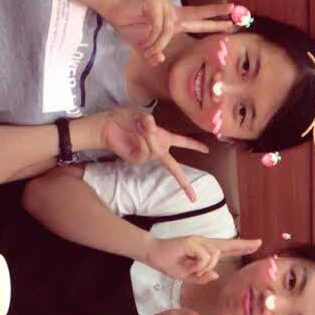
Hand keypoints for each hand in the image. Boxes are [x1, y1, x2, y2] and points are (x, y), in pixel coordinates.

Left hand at [90, 109, 207, 202]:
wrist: (107, 126)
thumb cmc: (125, 119)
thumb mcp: (140, 116)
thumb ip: (148, 122)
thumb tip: (150, 123)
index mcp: (163, 137)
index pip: (183, 142)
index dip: (195, 146)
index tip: (207, 151)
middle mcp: (158, 149)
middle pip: (174, 167)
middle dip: (184, 181)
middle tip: (194, 198)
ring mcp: (147, 156)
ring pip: (156, 152)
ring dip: (150, 138)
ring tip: (141, 127)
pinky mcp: (137, 160)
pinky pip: (145, 154)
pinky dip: (142, 142)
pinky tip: (135, 134)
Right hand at [104, 0, 236, 64]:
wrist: (114, 10)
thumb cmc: (130, 26)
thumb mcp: (144, 46)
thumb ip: (152, 54)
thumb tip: (158, 60)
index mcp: (174, 20)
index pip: (198, 19)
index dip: (214, 20)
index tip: (230, 20)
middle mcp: (172, 10)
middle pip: (197, 13)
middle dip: (216, 13)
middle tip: (234, 9)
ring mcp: (164, 4)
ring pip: (168, 31)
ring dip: (157, 44)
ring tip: (146, 49)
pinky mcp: (153, 2)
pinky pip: (158, 27)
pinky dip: (151, 38)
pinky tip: (143, 42)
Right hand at [145, 235, 261, 283]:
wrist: (153, 254)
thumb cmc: (170, 263)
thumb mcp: (188, 276)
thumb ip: (201, 277)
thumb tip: (216, 275)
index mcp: (204, 251)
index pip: (227, 248)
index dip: (242, 246)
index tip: (257, 244)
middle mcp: (204, 243)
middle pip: (228, 245)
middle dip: (243, 245)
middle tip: (258, 243)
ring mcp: (199, 241)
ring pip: (215, 255)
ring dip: (205, 267)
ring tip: (190, 270)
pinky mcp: (192, 242)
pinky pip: (204, 257)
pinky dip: (198, 265)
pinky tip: (188, 266)